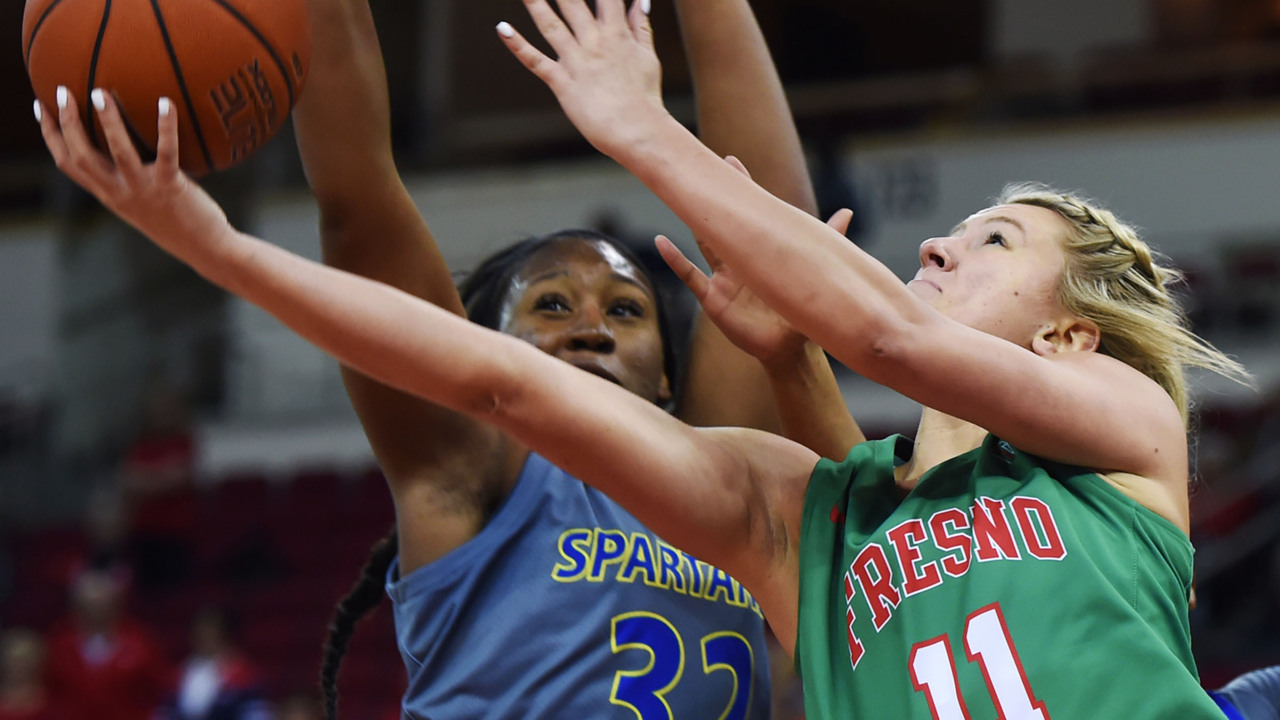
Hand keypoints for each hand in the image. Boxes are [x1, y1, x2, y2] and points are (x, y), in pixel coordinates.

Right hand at [36, 88, 229, 252]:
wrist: (204, 248)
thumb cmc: (177, 221)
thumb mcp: (143, 201)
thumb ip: (128, 179)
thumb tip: (125, 147)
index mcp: (109, 194)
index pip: (69, 164)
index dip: (51, 136)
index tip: (42, 108)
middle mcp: (119, 193)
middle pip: (81, 156)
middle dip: (67, 123)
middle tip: (62, 91)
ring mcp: (144, 190)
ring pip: (118, 152)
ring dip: (107, 121)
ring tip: (100, 93)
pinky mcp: (171, 187)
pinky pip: (167, 152)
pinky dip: (166, 126)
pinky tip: (166, 102)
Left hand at [497, 0, 668, 156]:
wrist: (638, 131)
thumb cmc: (644, 97)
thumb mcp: (647, 57)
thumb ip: (640, 27)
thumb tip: (641, 0)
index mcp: (617, 34)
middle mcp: (595, 42)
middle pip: (572, 2)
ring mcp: (577, 61)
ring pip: (550, 24)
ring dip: (535, 2)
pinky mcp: (562, 83)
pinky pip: (536, 61)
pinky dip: (517, 45)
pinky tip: (502, 29)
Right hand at [657, 156, 853, 365]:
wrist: (788, 347)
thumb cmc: (802, 311)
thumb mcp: (815, 273)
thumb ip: (830, 241)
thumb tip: (847, 211)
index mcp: (762, 251)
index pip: (750, 213)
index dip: (741, 188)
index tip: (730, 162)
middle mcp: (740, 260)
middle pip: (722, 222)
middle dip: (713, 198)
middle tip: (701, 168)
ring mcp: (724, 278)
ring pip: (704, 243)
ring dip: (692, 222)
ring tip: (677, 198)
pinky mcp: (713, 298)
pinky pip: (690, 276)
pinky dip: (675, 260)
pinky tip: (661, 243)